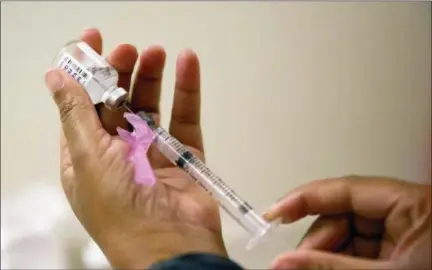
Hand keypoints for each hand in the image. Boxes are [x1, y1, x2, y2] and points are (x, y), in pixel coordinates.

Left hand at [45, 28, 225, 268]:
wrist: (171, 245)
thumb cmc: (120, 208)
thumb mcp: (89, 158)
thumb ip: (75, 114)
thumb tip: (54, 77)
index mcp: (87, 156)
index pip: (82, 106)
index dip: (85, 74)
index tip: (93, 41)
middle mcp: (117, 153)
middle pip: (117, 103)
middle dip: (121, 74)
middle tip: (129, 50)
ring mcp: (152, 153)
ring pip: (151, 107)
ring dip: (152, 78)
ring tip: (156, 52)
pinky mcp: (183, 155)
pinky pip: (184, 118)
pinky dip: (187, 91)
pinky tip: (188, 64)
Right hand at [264, 176, 430, 269]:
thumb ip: (331, 268)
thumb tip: (286, 262)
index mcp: (413, 204)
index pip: (345, 188)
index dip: (304, 198)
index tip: (275, 213)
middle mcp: (407, 212)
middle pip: (343, 214)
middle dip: (316, 240)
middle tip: (293, 264)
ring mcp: (402, 232)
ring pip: (347, 234)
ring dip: (325, 254)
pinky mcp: (400, 251)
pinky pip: (359, 249)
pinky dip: (340, 262)